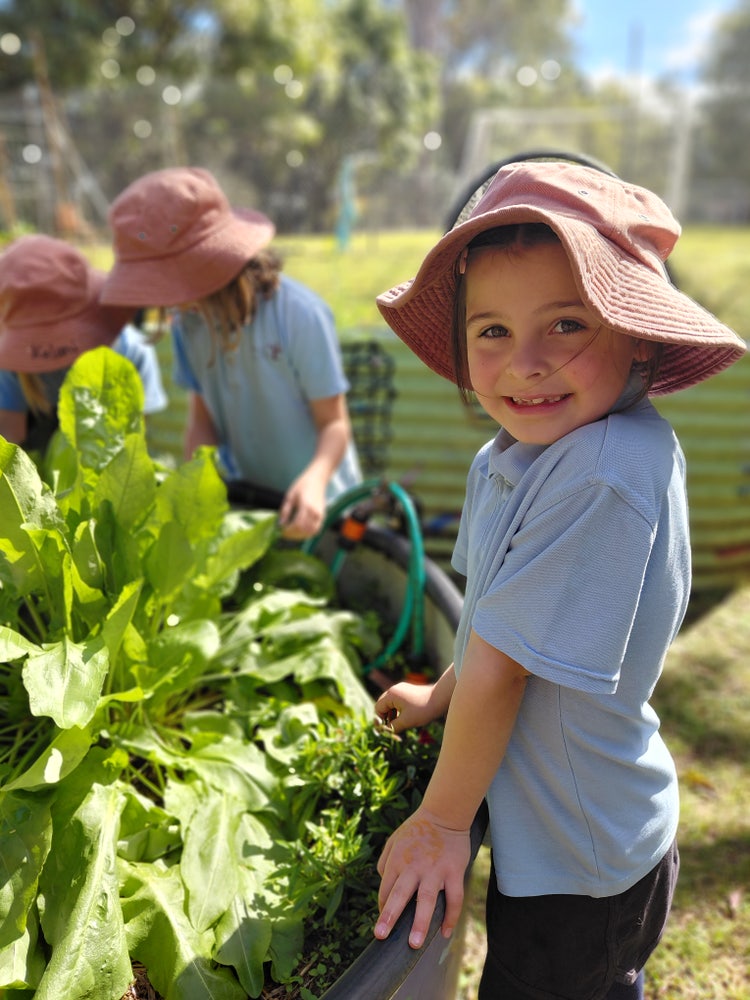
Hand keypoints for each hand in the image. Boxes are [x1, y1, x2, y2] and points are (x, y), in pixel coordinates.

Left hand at [278, 476, 325, 539]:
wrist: (317, 479)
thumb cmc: (303, 485)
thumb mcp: (290, 496)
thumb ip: (285, 511)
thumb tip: (280, 523)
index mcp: (306, 506)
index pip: (297, 524)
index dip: (289, 530)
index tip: (282, 531)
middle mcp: (315, 512)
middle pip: (304, 530)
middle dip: (293, 534)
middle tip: (285, 534)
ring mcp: (320, 515)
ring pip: (311, 532)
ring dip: (301, 535)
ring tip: (292, 534)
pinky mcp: (323, 516)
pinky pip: (316, 529)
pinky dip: (308, 533)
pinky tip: (301, 532)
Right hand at [374, 681, 437, 732]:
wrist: (440, 698)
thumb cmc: (423, 709)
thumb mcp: (406, 721)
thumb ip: (393, 727)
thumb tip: (384, 732)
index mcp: (391, 695)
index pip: (378, 708)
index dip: (380, 720)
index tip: (386, 729)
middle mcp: (395, 689)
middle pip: (383, 704)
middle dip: (385, 717)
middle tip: (392, 727)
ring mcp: (402, 689)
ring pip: (391, 703)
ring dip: (392, 714)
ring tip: (399, 724)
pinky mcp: (408, 691)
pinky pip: (398, 701)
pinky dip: (398, 709)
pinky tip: (405, 718)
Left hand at [374, 807, 469, 948]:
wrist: (444, 813)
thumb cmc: (417, 830)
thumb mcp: (393, 841)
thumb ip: (385, 863)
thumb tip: (384, 891)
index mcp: (397, 860)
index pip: (386, 890)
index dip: (384, 909)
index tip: (384, 926)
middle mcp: (413, 866)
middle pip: (400, 894)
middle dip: (390, 917)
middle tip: (381, 936)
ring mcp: (435, 870)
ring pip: (426, 899)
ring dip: (420, 922)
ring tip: (415, 944)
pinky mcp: (453, 871)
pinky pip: (454, 898)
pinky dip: (451, 917)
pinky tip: (445, 933)